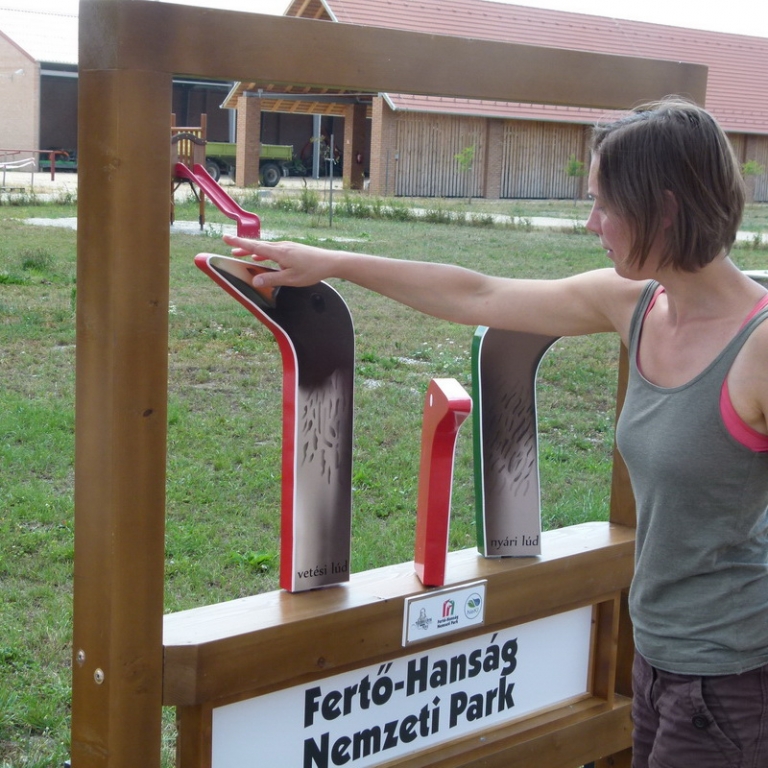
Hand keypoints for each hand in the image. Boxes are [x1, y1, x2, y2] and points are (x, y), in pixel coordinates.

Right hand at [222, 235, 338, 288]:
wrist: (330, 262)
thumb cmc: (312, 271)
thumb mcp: (291, 279)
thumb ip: (272, 280)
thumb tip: (255, 281)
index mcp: (279, 252)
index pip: (254, 247)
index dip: (239, 243)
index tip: (226, 238)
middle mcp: (281, 247)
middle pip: (258, 246)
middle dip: (243, 247)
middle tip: (230, 247)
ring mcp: (287, 247)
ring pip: (266, 248)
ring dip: (253, 251)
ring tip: (243, 255)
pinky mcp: (292, 250)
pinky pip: (273, 250)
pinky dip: (264, 253)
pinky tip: (262, 258)